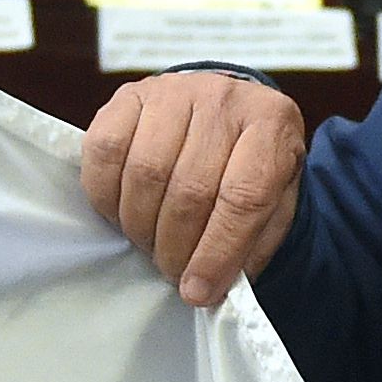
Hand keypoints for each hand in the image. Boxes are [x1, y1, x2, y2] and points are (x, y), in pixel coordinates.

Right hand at [79, 72, 307, 307]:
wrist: (225, 111)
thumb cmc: (249, 163)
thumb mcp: (275, 201)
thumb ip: (254, 242)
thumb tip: (212, 286)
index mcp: (272, 123)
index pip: (244, 196)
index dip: (218, 251)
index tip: (198, 291)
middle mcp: (224, 98)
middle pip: (190, 189)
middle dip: (176, 248)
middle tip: (173, 271)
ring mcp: (172, 91)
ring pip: (145, 173)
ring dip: (142, 226)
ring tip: (152, 244)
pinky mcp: (129, 95)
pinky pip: (105, 152)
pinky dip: (107, 196)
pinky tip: (124, 212)